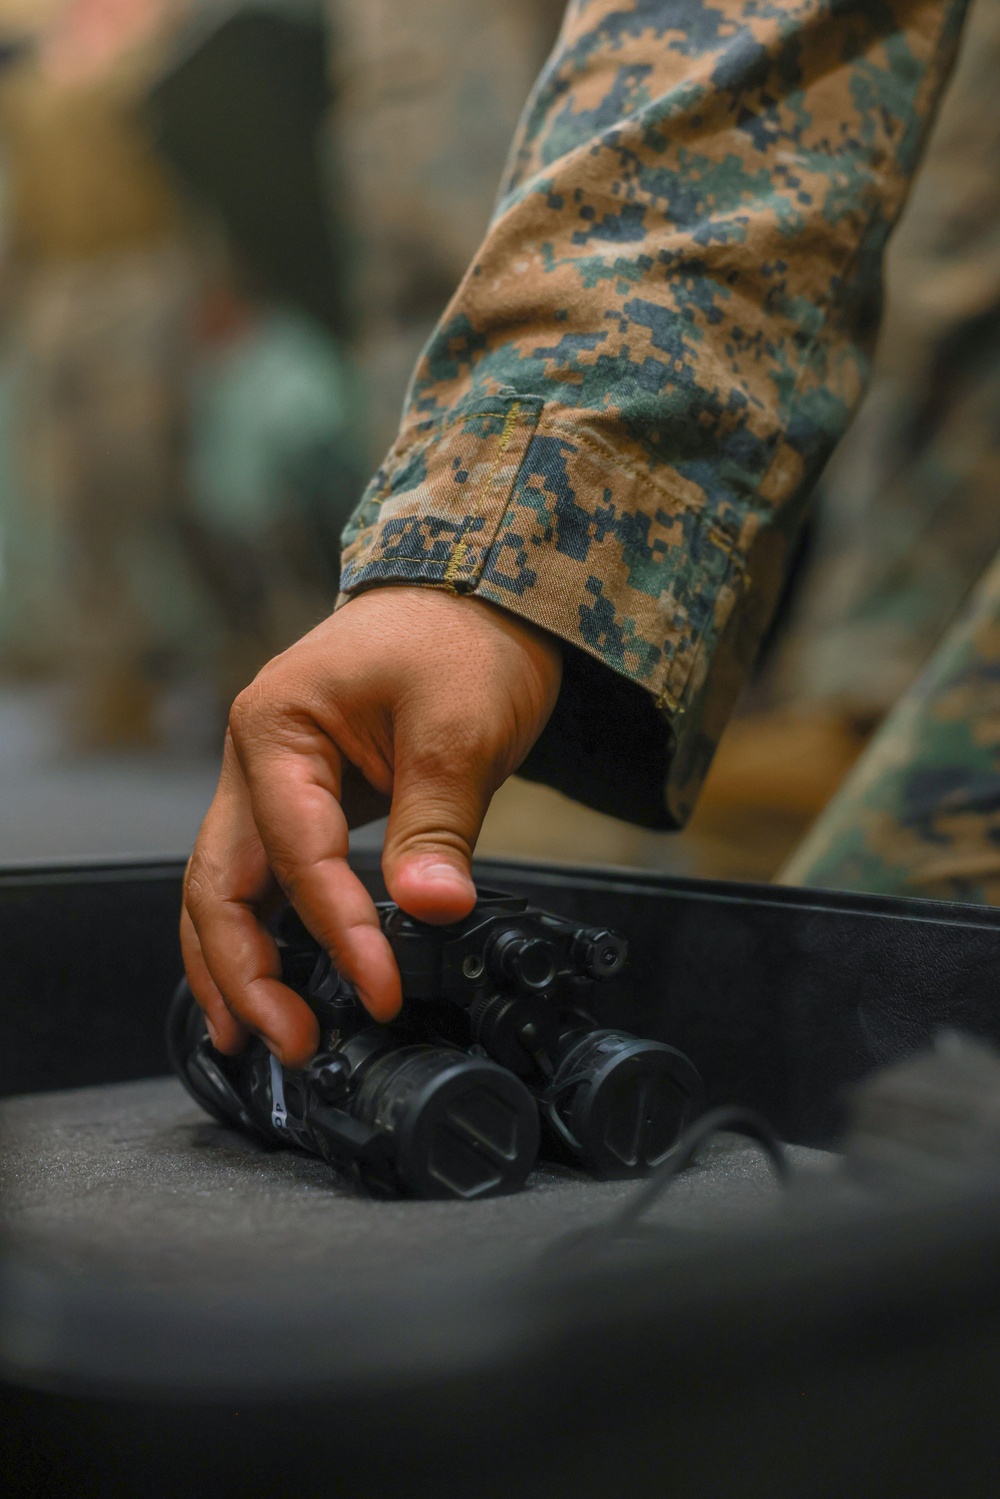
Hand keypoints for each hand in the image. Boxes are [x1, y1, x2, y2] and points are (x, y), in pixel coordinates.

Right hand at [181, 586, 561, 1065]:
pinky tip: (272, 989)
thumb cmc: (461, 641)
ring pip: (226, 889)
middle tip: (292, 1042)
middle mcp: (254, 759)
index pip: (297, 851)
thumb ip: (437, 825)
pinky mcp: (302, 805)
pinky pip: (265, 881)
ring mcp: (270, 783)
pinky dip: (264, 937)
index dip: (340, 929)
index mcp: (276, 726)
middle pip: (219, 881)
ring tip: (260, 1039)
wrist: (474, 598)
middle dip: (247, 971)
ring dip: (238, 966)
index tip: (381, 990)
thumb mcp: (460, 727)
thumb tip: (432, 910)